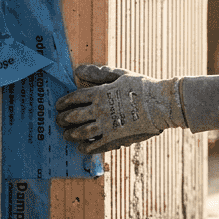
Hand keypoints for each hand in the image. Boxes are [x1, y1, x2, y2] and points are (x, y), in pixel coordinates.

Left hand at [55, 65, 184, 153]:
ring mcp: (106, 126)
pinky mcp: (115, 139)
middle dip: (63, 119)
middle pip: (73, 116)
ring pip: (81, 132)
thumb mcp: (120, 75)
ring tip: (66, 135)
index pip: (74, 98)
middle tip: (59, 121)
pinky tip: (81, 148)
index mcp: (100, 93)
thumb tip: (77, 70)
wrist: (160, 104)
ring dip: (71, 134)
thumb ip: (98, 73)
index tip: (57, 106)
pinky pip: (95, 146)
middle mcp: (100, 110)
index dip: (63, 102)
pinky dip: (85, 148)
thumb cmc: (142, 86)